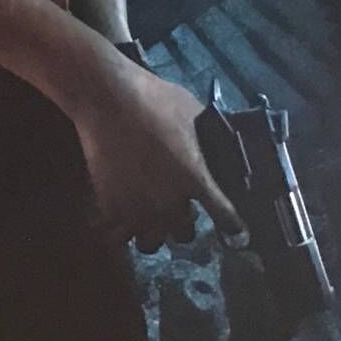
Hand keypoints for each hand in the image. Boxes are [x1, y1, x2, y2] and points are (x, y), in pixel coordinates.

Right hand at [71, 51, 248, 250]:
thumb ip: (206, 136)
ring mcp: (137, 207)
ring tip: (146, 218)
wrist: (106, 96)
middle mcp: (169, 202)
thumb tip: (218, 143)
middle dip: (183, 223)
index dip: (233, 225)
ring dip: (151, 232)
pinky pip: (114, 235)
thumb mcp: (192, 111)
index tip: (235, 228)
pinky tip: (116, 218)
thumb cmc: (152, 97)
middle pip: (185, 235)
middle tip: (176, 206)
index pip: (226, 219)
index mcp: (196, 180)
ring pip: (150, 244)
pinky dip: (116, 230)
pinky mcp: (109, 204)